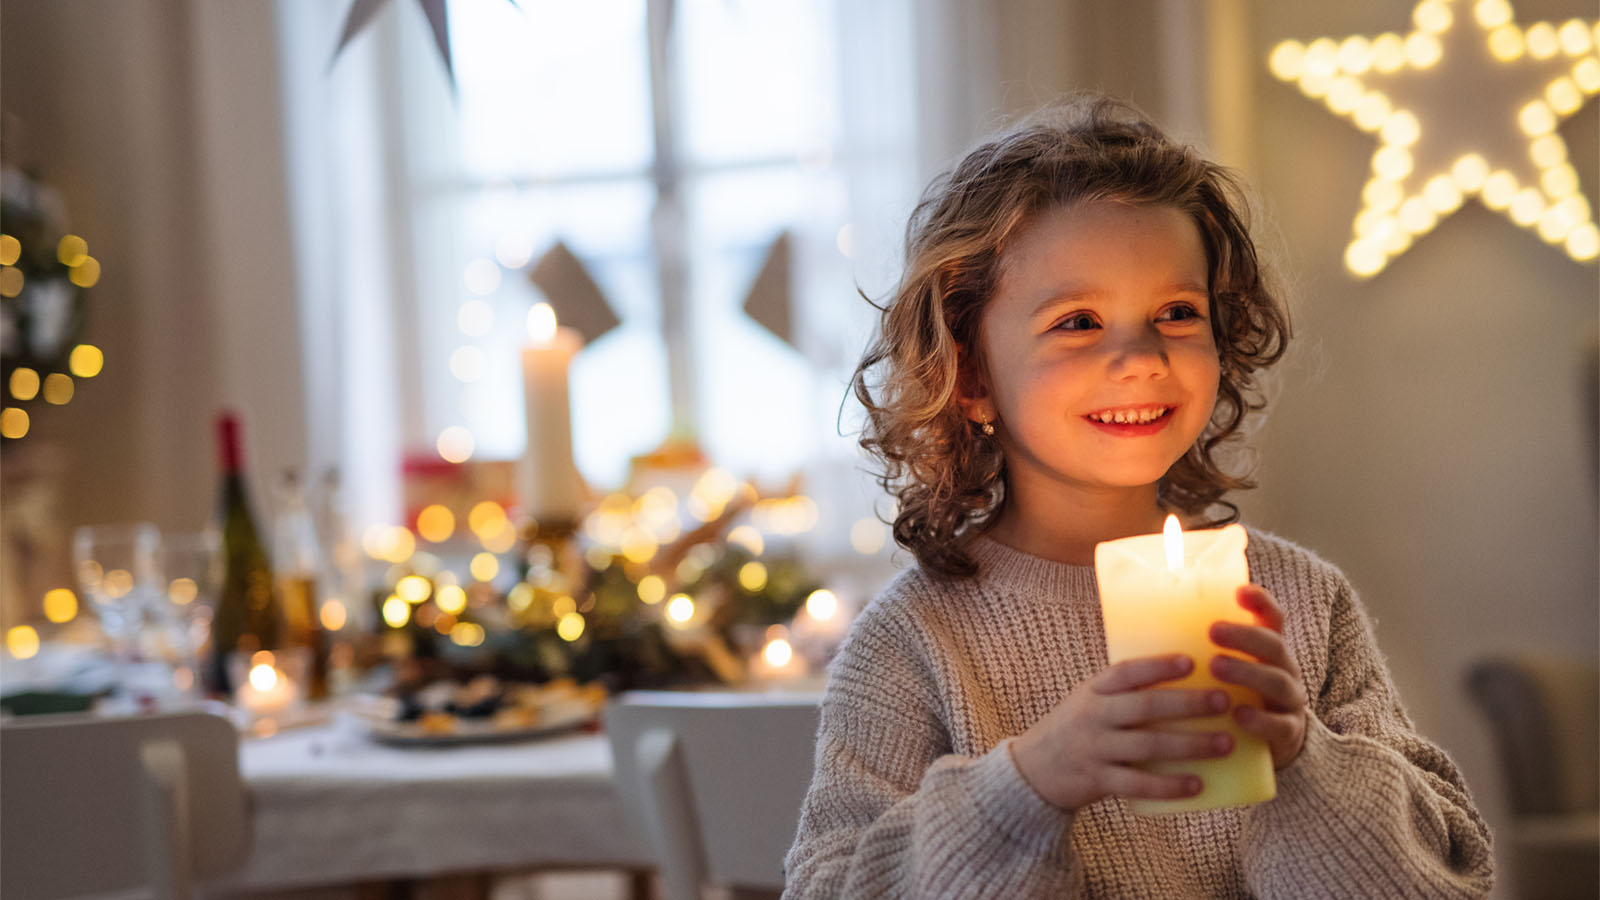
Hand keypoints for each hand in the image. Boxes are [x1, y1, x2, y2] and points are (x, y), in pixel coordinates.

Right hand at [1009, 654, 1234, 811]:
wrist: (1033, 770)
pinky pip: (1138, 784)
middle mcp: (1093, 716)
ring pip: (1148, 746)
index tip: (1191, 662)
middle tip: (1223, 701)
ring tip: (1225, 743)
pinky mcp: (1098, 780)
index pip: (1126, 672)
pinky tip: (1197, 785)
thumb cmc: (1075, 729)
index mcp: (1093, 691)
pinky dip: (1169, 786)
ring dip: (1190, 745)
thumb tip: (1185, 680)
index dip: (1158, 666)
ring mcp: (1095, 749)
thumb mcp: (1089, 700)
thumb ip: (1123, 692)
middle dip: (1188, 703)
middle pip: (1145, 707)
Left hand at [1208, 584, 1307, 768]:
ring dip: (1247, 672)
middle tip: (1213, 631)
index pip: (1271, 618)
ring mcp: (1290, 701)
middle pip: (1273, 645)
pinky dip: (1260, 720)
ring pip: (1277, 681)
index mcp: (1267, 650)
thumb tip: (1137, 626)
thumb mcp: (1219, 671)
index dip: (1260, 601)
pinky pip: (1280, 725)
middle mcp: (1284, 669)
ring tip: (1216, 667)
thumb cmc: (1230, 698)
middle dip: (1244, 636)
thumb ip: (1195, 650)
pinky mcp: (1289, 733)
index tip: (1238, 590)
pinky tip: (1238, 715)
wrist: (1266, 746)